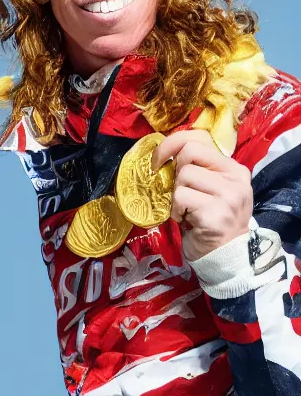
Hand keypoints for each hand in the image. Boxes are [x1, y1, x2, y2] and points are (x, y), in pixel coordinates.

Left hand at [152, 129, 252, 261]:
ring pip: (183, 176)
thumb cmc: (211, 223)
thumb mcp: (212, 191)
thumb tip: (167, 154)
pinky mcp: (215, 213)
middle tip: (177, 192)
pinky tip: (187, 221)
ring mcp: (228, 196)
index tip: (159, 160)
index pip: (200, 138)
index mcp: (234, 169)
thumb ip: (199, 170)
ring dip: (176, 196)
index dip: (172, 144)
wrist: (225, 257)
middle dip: (174, 172)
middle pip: (189, 153)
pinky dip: (176, 210)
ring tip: (186, 211)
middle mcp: (235, 179)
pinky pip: (180, 198)